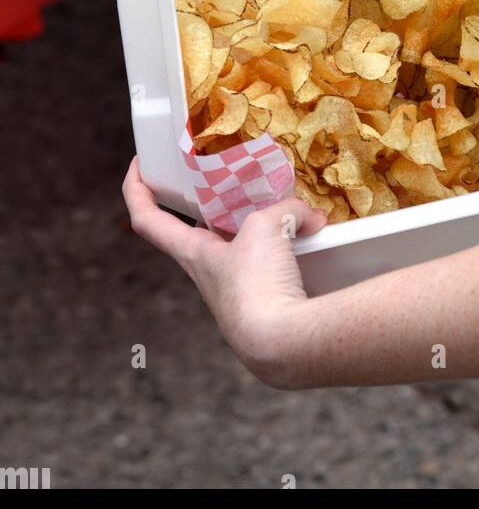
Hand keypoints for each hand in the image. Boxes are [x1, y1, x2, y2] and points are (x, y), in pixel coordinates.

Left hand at [122, 156, 326, 386]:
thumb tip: (310, 218)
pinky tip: (311, 237)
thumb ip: (285, 210)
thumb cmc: (256, 286)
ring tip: (286, 204)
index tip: (139, 164)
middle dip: (213, 202)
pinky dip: (290, 245)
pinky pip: (274, 261)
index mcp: (192, 253)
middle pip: (199, 228)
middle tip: (227, 177)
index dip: (136, 189)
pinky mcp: (266, 301)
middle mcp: (209, 272)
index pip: (147, 219)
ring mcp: (237, 289)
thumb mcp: (266, 227)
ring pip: (242, 243)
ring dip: (262, 222)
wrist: (283, 344)